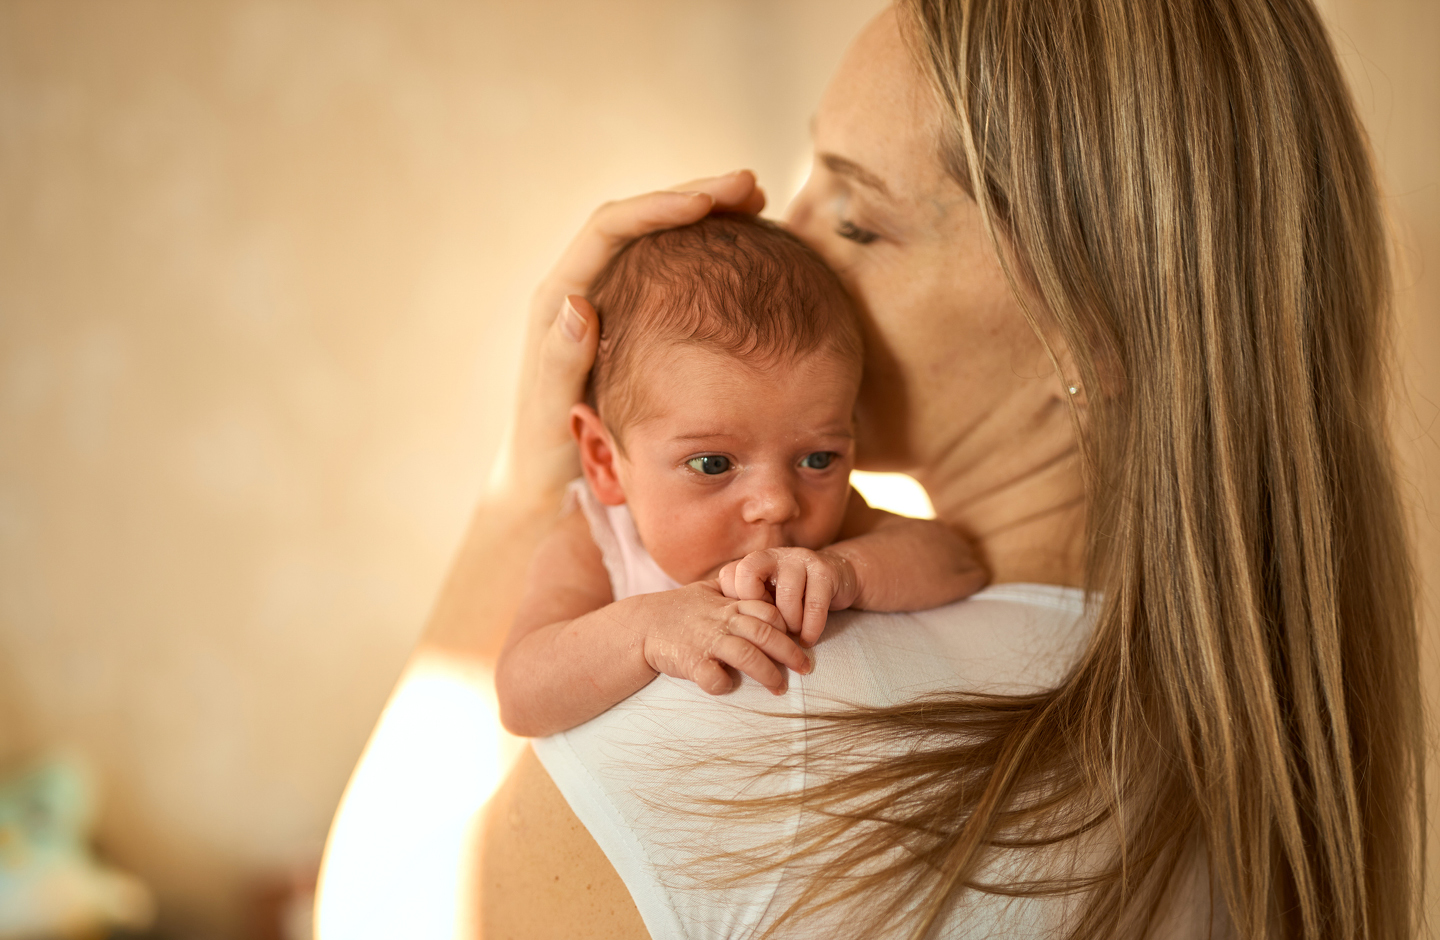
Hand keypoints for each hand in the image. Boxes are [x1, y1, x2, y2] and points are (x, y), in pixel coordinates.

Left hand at [493, 171, 766, 507]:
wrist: (544, 482)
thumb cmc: (545, 453)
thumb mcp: (550, 412)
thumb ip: (560, 362)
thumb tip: (579, 302)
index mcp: (561, 298)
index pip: (610, 228)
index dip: (659, 207)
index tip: (710, 203)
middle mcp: (585, 288)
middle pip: (641, 220)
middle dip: (696, 197)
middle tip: (752, 189)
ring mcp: (612, 302)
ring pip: (661, 241)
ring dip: (706, 218)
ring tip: (756, 206)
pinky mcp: (633, 321)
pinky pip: (673, 272)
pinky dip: (708, 256)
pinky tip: (747, 255)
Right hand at [632, 581, 807, 696]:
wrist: (642, 626)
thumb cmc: (680, 610)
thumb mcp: (708, 591)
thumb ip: (735, 590)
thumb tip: (764, 589)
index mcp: (729, 605)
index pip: (768, 611)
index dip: (788, 627)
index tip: (800, 641)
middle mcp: (722, 621)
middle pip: (766, 633)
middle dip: (790, 652)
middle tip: (806, 668)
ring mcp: (707, 642)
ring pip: (748, 656)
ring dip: (768, 673)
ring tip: (780, 688)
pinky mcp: (691, 662)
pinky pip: (714, 678)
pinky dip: (724, 685)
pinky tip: (729, 688)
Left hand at [717, 548, 858, 647]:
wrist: (837, 576)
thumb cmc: (793, 595)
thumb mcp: (767, 596)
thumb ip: (746, 605)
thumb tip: (726, 633)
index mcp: (754, 560)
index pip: (729, 575)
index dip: (737, 603)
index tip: (752, 619)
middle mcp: (774, 554)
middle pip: (748, 574)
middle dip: (758, 609)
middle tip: (771, 628)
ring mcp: (800, 559)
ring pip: (785, 596)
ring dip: (789, 624)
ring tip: (792, 635)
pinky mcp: (825, 571)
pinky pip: (814, 605)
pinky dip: (810, 629)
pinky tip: (807, 639)